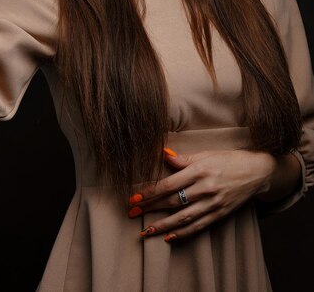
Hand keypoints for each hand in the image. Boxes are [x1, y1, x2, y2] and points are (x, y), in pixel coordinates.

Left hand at [128, 148, 276, 241]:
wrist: (257, 171)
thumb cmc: (230, 159)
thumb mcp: (207, 154)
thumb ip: (184, 158)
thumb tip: (163, 154)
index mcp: (200, 170)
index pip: (169, 183)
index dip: (151, 191)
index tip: (135, 197)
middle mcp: (205, 188)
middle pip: (173, 201)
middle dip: (151, 208)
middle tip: (132, 212)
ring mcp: (213, 203)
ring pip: (183, 217)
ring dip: (163, 225)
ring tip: (146, 230)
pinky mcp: (220, 214)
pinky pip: (199, 226)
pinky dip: (183, 233)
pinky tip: (170, 237)